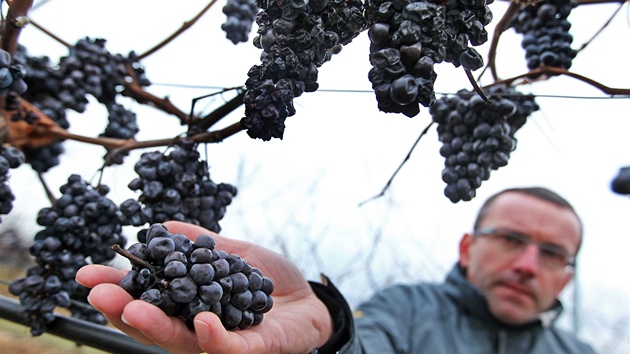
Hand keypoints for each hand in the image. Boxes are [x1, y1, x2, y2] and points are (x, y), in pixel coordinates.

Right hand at [76, 221, 331, 353]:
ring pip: (185, 340)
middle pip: (155, 325)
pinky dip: (215, 337)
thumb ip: (199, 244)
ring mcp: (222, 342)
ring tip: (134, 309)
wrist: (308, 301)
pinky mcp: (252, 350)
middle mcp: (197, 328)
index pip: (146, 299)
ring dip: (158, 326)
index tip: (85, 272)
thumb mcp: (230, 254)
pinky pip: (230, 348)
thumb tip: (161, 224)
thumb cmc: (267, 282)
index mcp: (188, 306)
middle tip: (96, 294)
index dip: (117, 288)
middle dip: (124, 309)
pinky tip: (203, 321)